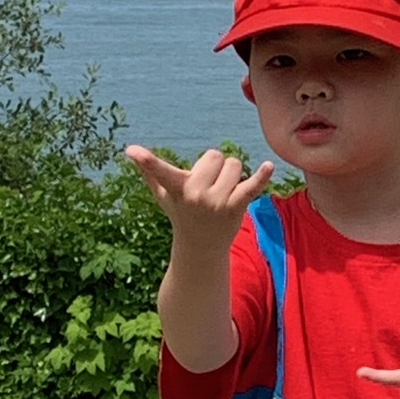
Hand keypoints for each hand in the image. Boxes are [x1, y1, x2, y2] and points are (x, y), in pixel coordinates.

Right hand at [126, 145, 274, 249]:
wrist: (200, 247)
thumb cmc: (181, 215)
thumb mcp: (164, 196)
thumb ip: (150, 173)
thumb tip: (130, 153)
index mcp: (176, 188)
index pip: (159, 170)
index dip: (146, 160)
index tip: (132, 151)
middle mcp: (194, 194)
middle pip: (215, 156)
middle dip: (215, 166)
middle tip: (209, 185)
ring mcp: (216, 201)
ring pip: (234, 165)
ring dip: (232, 175)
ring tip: (223, 192)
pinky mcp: (235, 207)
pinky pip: (251, 187)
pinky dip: (262, 177)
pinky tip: (269, 166)